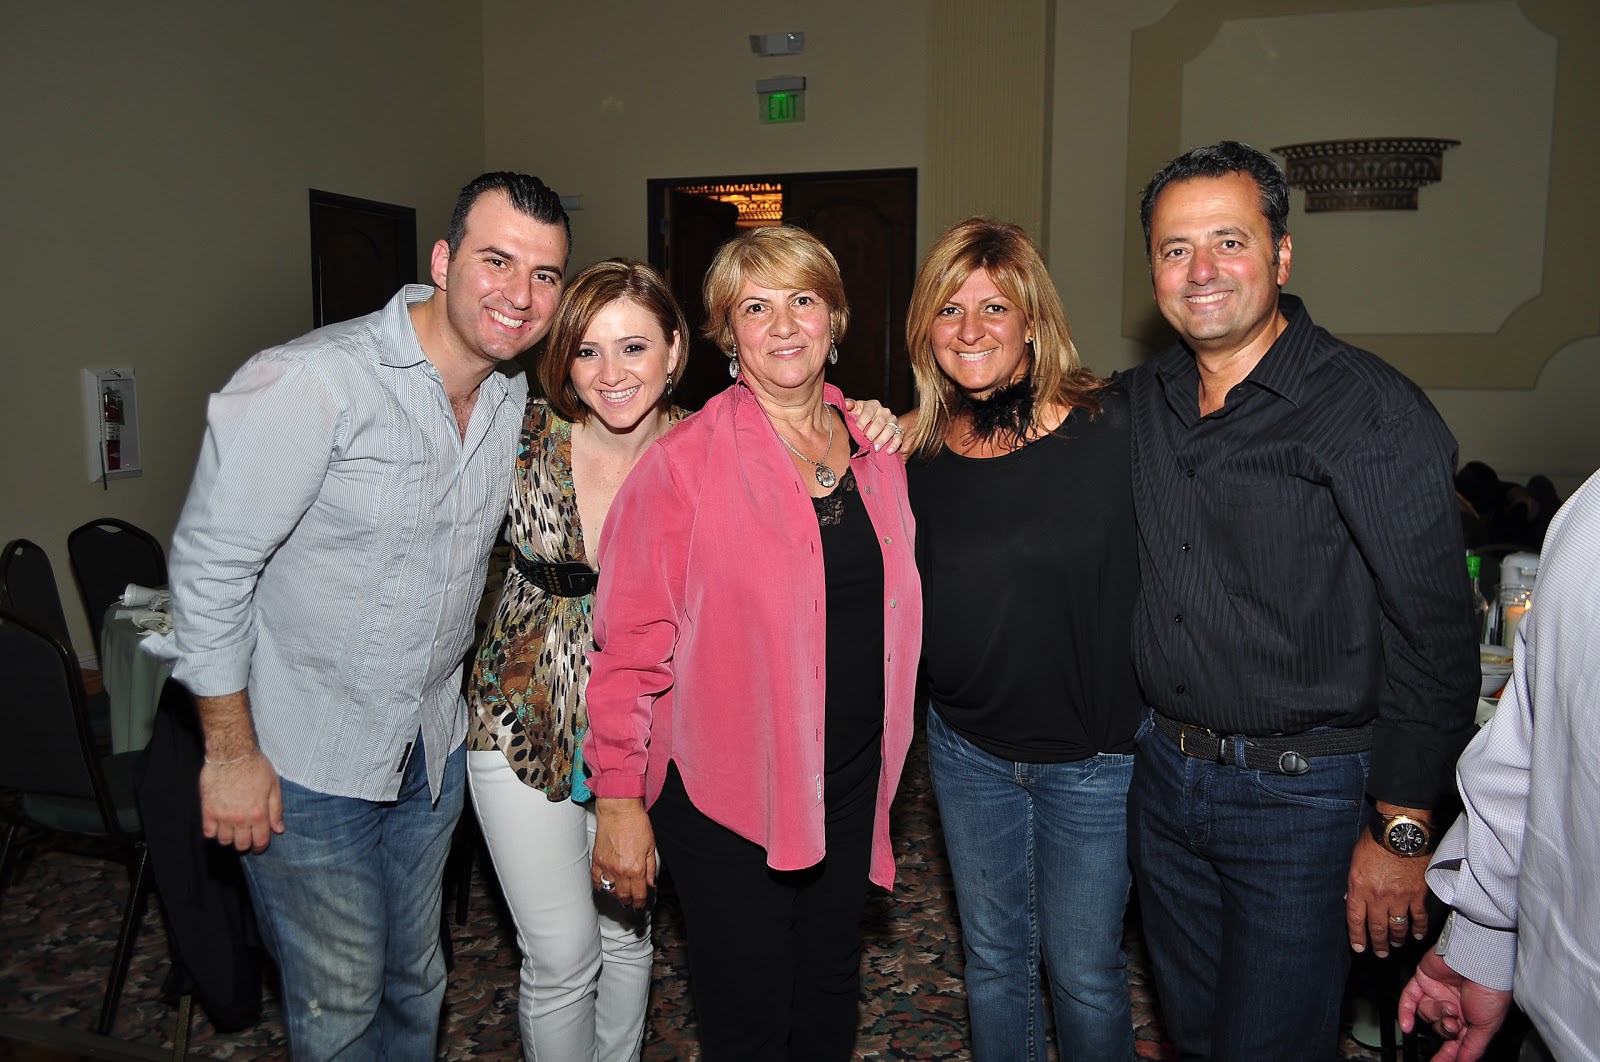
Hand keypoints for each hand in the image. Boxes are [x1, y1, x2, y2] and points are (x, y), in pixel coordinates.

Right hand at [200, 749, 284, 852]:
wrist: (232, 754)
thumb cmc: (256, 767)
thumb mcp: (273, 786)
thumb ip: (276, 810)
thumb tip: (278, 830)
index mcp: (259, 814)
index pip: (260, 841)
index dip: (260, 847)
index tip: (258, 846)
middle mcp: (241, 819)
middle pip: (241, 845)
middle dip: (245, 844)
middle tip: (245, 836)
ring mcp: (223, 816)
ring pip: (224, 841)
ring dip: (229, 838)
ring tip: (232, 830)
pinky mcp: (208, 810)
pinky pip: (208, 832)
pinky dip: (213, 832)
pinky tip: (218, 825)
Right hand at [593, 797, 656, 910]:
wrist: (619, 810)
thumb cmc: (635, 823)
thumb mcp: (651, 847)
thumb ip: (651, 868)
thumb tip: (650, 882)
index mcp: (636, 868)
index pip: (638, 894)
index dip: (640, 903)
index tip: (640, 904)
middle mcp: (621, 870)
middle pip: (623, 896)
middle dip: (629, 902)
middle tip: (631, 902)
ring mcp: (607, 866)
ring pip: (609, 891)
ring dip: (615, 895)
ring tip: (620, 894)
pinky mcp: (597, 860)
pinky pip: (596, 880)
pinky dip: (601, 885)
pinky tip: (606, 885)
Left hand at [844, 397, 903, 453]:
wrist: (874, 420)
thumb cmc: (861, 414)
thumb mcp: (855, 408)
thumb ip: (850, 405)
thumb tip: (846, 404)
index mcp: (873, 405)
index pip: (868, 411)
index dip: (862, 421)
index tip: (857, 429)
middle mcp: (884, 412)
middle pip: (879, 422)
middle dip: (872, 432)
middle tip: (866, 441)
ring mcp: (892, 421)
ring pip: (889, 430)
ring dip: (882, 439)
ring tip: (876, 448)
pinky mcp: (898, 431)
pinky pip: (899, 437)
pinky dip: (894, 445)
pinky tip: (889, 451)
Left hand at [1346, 828, 1428, 956]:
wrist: (1400, 831)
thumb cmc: (1374, 841)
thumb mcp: (1354, 860)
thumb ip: (1353, 883)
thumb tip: (1348, 899)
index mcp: (1359, 888)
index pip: (1355, 919)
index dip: (1357, 936)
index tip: (1359, 948)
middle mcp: (1378, 897)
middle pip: (1377, 927)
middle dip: (1378, 944)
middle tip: (1380, 953)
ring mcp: (1400, 897)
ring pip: (1398, 927)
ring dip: (1397, 939)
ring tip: (1396, 946)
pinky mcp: (1418, 894)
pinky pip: (1419, 917)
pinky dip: (1419, 928)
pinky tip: (1417, 936)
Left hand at [1399, 948, 1511, 1061]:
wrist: (1480, 961)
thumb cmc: (1491, 988)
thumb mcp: (1486, 1027)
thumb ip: (1471, 1048)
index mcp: (1470, 1016)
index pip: (1454, 1040)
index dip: (1447, 1054)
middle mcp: (1453, 1004)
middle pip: (1438, 1027)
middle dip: (1445, 1029)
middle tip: (1454, 1024)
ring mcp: (1437, 991)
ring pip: (1426, 1013)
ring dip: (1436, 1014)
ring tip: (1450, 1007)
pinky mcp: (1423, 979)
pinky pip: (1408, 998)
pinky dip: (1405, 1012)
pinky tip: (1406, 1025)